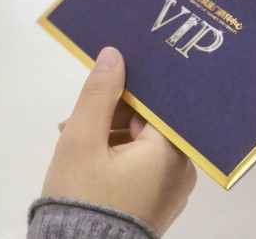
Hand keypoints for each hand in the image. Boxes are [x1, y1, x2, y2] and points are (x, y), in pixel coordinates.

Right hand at [42, 47, 196, 235]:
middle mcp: (182, 169)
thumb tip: (114, 54)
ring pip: (143, 143)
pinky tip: (89, 159)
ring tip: (73, 140)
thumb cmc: (83, 196)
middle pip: (149, 122)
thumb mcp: (83, 139)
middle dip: (111, 115)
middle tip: (76, 121)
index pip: (156, 103)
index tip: (105, 82)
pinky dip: (118, 156)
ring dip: (110, 135)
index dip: (128, 88)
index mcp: (172, 151)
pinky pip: (143, 165)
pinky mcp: (158, 201)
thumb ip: (99, 94)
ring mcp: (172, 188)